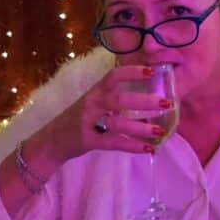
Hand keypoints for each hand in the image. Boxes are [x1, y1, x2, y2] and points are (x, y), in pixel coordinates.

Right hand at [25, 65, 172, 176]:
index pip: (113, 76)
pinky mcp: (88, 141)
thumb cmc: (81, 118)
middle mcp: (92, 103)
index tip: (152, 71)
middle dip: (144, 102)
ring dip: (141, 128)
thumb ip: (117, 98)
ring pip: (118, 124)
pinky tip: (148, 148)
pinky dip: (132, 146)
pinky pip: (113, 143)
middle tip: (167, 103)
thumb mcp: (96, 102)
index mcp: (96, 91)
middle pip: (119, 100)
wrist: (52, 140)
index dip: (132, 72)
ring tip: (160, 131)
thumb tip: (151, 99)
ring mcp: (88, 122)